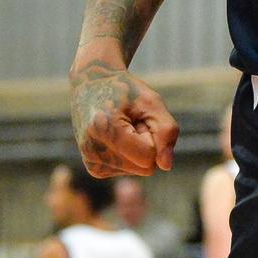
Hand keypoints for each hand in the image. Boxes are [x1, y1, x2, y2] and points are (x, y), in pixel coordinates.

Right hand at [70, 61, 178, 175]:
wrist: (92, 87)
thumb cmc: (125, 93)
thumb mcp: (151, 102)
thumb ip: (166, 131)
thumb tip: (166, 166)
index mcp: (104, 128)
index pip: (148, 156)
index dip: (151, 134)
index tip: (135, 116)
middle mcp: (92, 150)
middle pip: (145, 167)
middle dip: (146, 144)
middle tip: (129, 122)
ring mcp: (92, 162)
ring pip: (139, 170)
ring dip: (137, 149)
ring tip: (121, 127)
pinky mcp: (94, 169)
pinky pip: (130, 171)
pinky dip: (129, 155)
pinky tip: (116, 137)